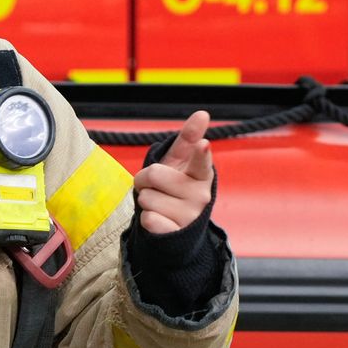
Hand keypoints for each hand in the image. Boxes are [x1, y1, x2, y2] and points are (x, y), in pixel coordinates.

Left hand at [133, 111, 213, 234]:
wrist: (175, 226)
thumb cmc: (174, 188)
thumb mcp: (180, 163)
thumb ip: (189, 139)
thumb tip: (203, 114)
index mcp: (202, 174)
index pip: (201, 161)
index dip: (200, 153)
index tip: (203, 144)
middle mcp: (200, 196)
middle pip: (153, 174)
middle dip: (145, 179)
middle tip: (156, 187)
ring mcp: (189, 217)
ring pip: (146, 197)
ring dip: (145, 200)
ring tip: (159, 205)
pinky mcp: (175, 234)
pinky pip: (148, 218)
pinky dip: (147, 218)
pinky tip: (160, 220)